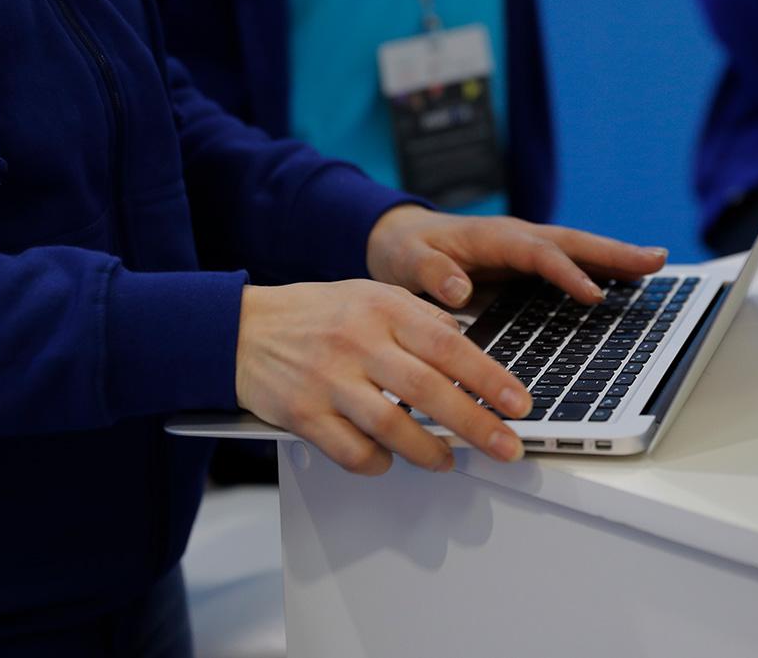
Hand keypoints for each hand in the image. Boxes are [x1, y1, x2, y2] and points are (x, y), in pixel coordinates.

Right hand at [235, 280, 532, 475]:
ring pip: (392, 426)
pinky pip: (350, 451)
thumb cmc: (312, 315)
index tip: (519, 403)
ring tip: (447, 461)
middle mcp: (357, 343)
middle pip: (428, 389)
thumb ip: (416, 315)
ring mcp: (328, 380)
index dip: (489, 377)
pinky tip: (387, 461)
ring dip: (428, 452)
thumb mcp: (367, 294)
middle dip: (476, 424)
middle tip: (507, 447)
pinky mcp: (302, 413)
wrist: (239, 330)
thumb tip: (465, 341)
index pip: (448, 345)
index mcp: (380, 309)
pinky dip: (376, 463)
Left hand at [366, 206, 668, 307]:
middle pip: (572, 242)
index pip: (537, 253)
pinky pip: (568, 265)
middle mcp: (516, 238)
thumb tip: (458, 289)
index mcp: (492, 237)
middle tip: (658, 261)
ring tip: (658, 267)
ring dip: (616, 259)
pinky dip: (599, 270)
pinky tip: (625, 284)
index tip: (593, 295)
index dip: (566, 272)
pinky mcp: (525, 265)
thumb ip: (430, 273)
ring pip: (577, 250)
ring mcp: (524, 250)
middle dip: (614, 252)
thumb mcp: (407, 262)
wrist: (399, 239)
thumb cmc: (404, 251)